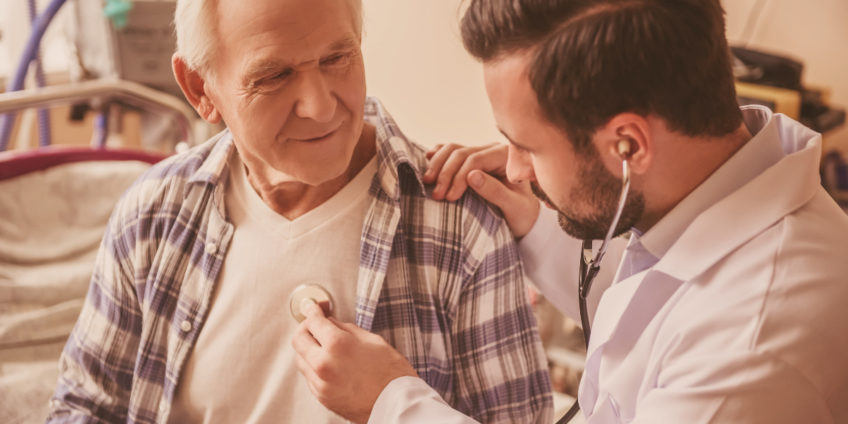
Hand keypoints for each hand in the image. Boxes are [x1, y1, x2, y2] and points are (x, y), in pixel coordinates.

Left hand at [291, 301, 417, 423]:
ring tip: (324, 345)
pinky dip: (314, 366)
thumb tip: (330, 322)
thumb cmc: (391, 372)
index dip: (313, 310)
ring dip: (308, 348)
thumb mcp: (372, 340)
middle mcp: (323, 364)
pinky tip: (329, 363)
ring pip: (300, 359)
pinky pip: (309, 376)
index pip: (313, 321)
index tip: (314, 307)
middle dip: (306, 327)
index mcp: (337, 345)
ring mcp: (321, 383)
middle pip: (298, 339)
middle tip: (316, 324)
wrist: (397, 404)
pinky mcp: (322, 397)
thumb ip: (345, 329)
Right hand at [424, 143, 540, 237]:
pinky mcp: (471, 160)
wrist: (524, 217)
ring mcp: (481, 153)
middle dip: (445, 173)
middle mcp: (493, 150)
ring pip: (453, 149)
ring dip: (437, 164)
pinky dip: (438, 155)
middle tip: (436, 195)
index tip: (450, 198)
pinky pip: (450, 151)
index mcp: (506, 157)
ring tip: (428, 182)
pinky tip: (427, 160)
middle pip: (461, 153)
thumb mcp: (514, 207)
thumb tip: (471, 176)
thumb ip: (495, 191)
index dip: (458, 177)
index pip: (475, 160)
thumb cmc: (522, 214)